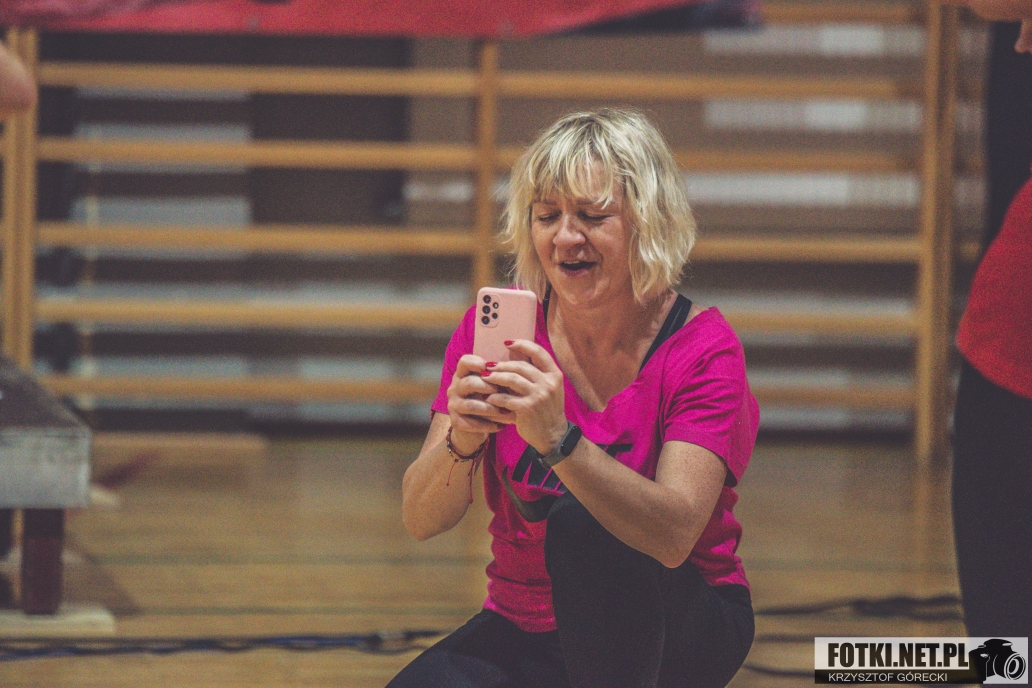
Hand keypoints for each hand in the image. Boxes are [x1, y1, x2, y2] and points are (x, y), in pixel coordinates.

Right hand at [446, 354, 507, 451]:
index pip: (465, 362)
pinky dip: (488, 425)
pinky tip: (501, 427)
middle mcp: (455, 388)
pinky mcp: (456, 422)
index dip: (476, 362)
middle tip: (504, 391)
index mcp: (463, 374)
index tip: (489, 366)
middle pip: (469, 382)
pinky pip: (471, 423)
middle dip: (488, 387)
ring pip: (471, 405)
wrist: (475, 427)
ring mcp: (454, 405)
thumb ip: (500, 374)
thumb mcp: (492, 385)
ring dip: (491, 409)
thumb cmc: (488, 400)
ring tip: (506, 412)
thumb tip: (521, 360)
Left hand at [480, 340, 567, 454]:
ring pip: (512, 379)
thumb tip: (514, 356)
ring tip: (485, 377)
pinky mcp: (527, 408)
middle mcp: (548, 383)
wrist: (553, 435)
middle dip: (502, 364)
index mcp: (554, 375)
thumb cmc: (547, 410)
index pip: (539, 352)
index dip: (522, 345)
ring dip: (495, 377)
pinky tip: (489, 397)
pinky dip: (495, 397)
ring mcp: (538, 396)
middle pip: (520, 366)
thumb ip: (536, 374)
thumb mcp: (549, 389)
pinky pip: (506, 398)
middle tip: (488, 365)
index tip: (507, 343)